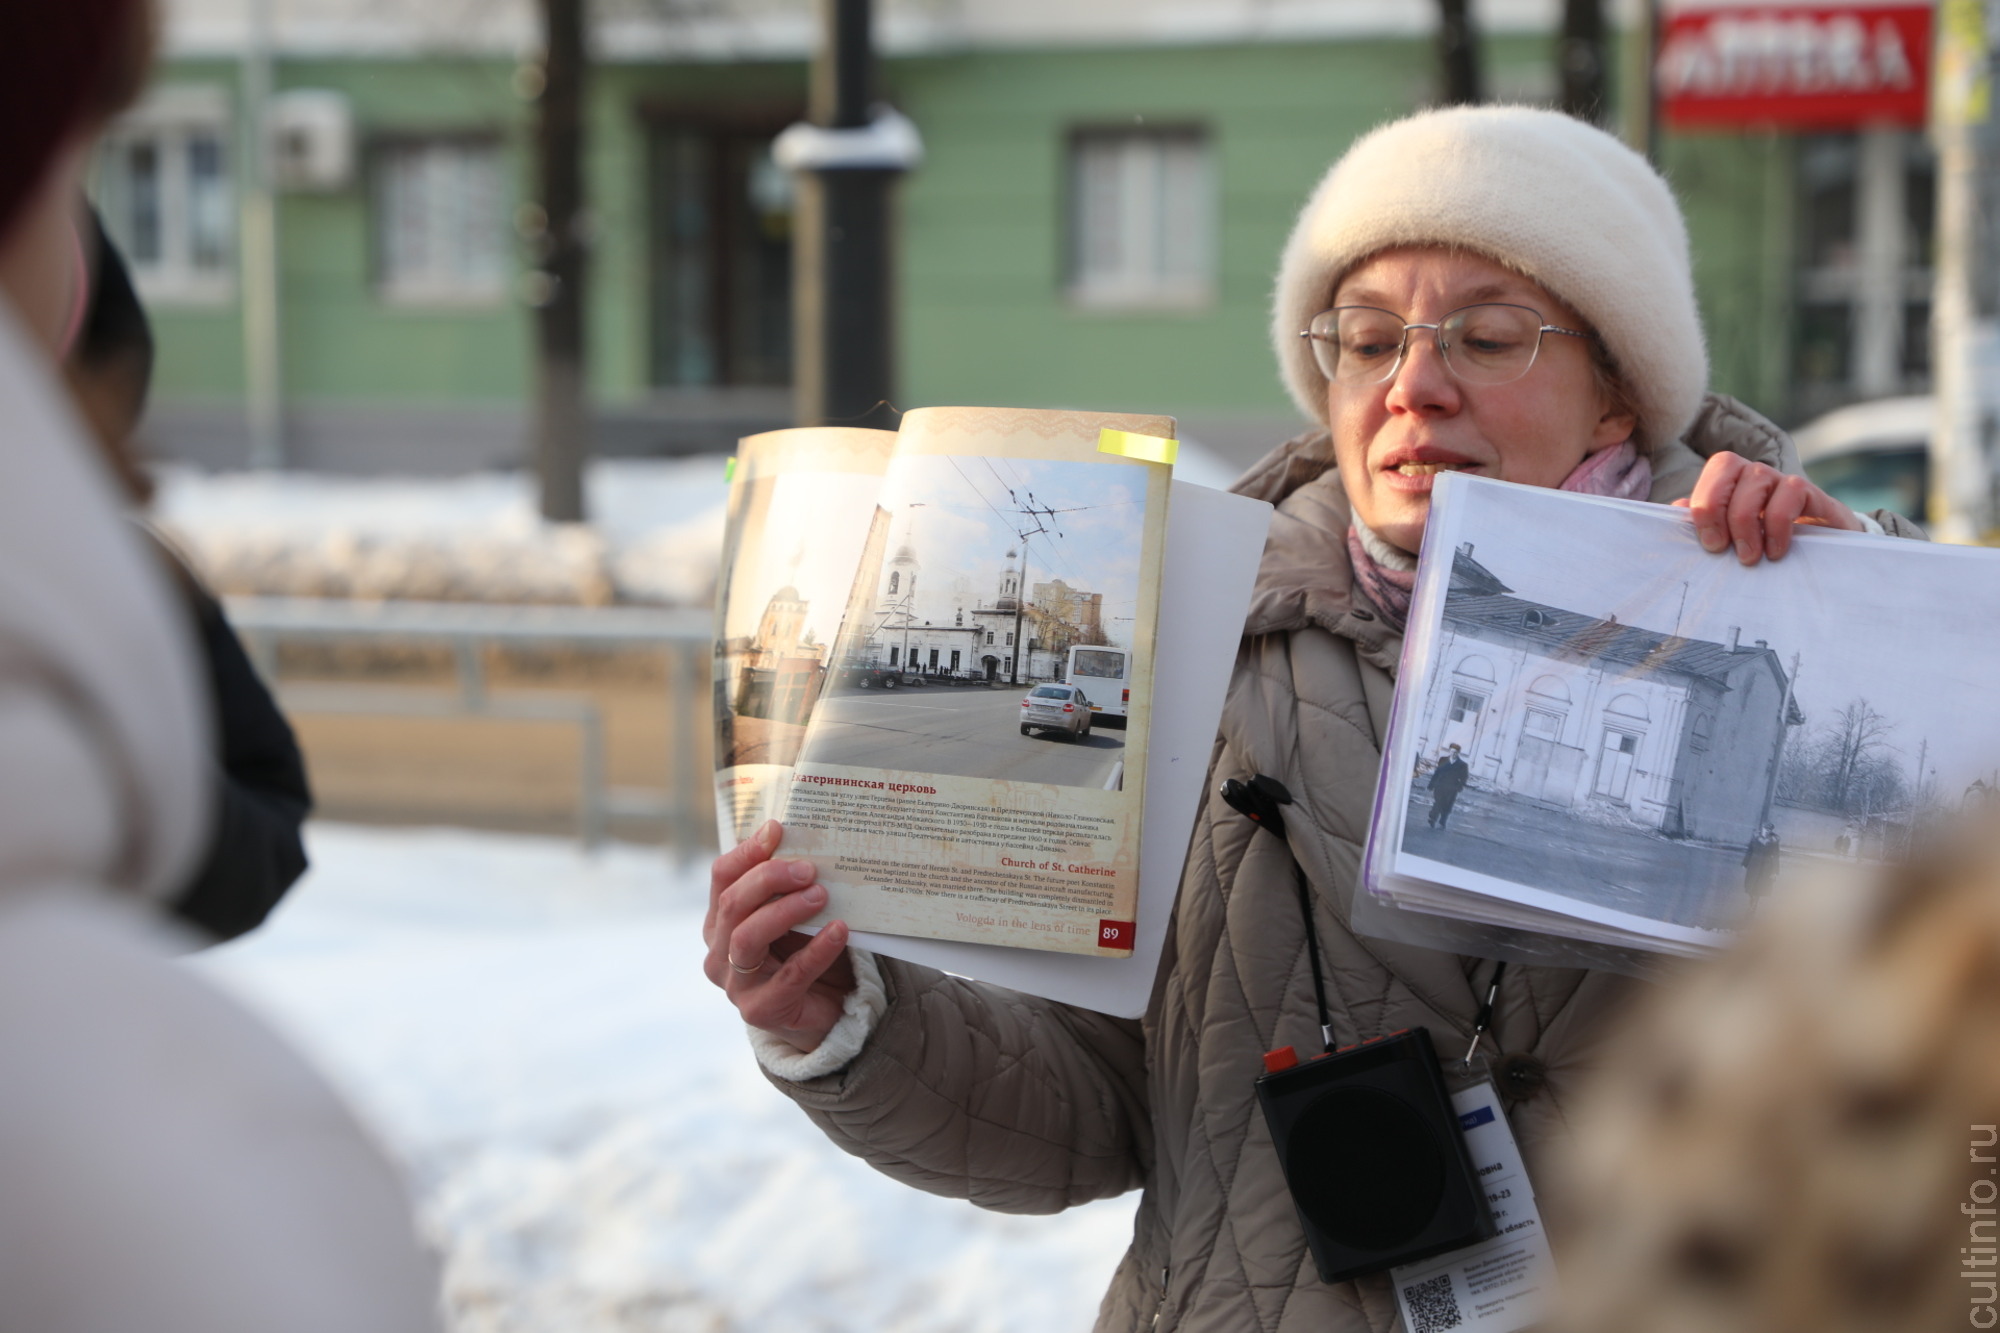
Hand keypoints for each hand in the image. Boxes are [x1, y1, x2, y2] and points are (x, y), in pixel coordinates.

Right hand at [702, 820, 855, 1053]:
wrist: (825, 1011)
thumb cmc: (805, 953)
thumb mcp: (793, 916)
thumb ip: (789, 887)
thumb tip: (806, 840)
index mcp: (719, 922)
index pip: (721, 878)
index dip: (747, 852)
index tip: (777, 830)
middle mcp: (719, 951)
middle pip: (732, 905)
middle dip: (769, 880)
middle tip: (809, 869)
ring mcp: (736, 984)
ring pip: (748, 938)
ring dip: (785, 911)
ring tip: (820, 895)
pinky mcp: (762, 1011)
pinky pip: (790, 975)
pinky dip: (816, 950)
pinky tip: (839, 931)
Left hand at [1672, 451, 1862, 564]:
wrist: (1819, 559)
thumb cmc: (1763, 550)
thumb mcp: (1729, 542)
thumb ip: (1703, 525)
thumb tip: (1677, 508)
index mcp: (1731, 482)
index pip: (1712, 470)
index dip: (1704, 504)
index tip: (1710, 544)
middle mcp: (1755, 475)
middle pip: (1726, 465)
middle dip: (1716, 508)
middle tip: (1723, 550)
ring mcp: (1783, 481)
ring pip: (1756, 478)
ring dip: (1746, 522)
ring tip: (1750, 558)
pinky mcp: (1812, 495)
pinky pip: (1791, 492)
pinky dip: (1777, 524)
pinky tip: (1775, 551)